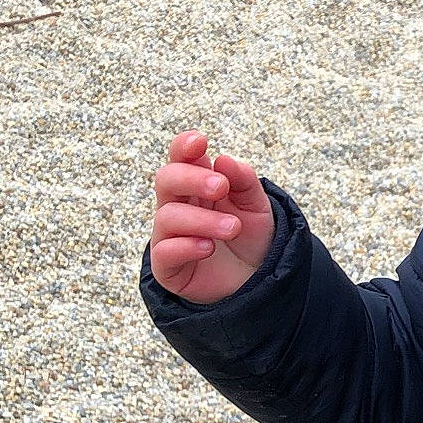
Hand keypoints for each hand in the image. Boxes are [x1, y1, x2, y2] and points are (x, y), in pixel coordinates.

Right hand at [150, 130, 274, 302]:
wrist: (257, 280)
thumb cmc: (251, 237)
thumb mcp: (256, 206)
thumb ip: (244, 181)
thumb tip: (223, 160)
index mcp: (197, 184)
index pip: (180, 158)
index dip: (184, 147)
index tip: (200, 142)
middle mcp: (178, 205)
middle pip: (166, 180)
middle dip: (192, 179)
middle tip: (221, 187)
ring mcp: (170, 235)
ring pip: (168, 216)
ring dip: (202, 219)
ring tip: (233, 228)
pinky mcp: (168, 266)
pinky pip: (164, 251)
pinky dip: (186, 246)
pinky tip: (209, 247)